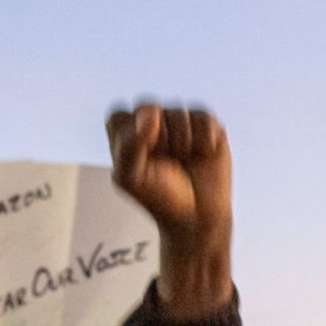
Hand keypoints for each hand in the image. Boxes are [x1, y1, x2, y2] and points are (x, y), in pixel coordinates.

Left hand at [106, 102, 231, 320]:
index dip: (130, 141)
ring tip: (184, 160)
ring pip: (177, 113)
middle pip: (148, 109)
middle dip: (156, 140)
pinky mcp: (206, 123)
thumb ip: (129, 145)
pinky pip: (203, 118)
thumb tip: (153, 113)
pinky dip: (203, 141)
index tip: (140, 163)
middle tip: (164, 163)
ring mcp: (179, 119)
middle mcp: (151, 120)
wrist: (197, 216)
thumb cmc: (160, 197)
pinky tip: (202, 155)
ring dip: (182, 144)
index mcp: (126, 131)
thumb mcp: (131, 177)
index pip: (119, 117)